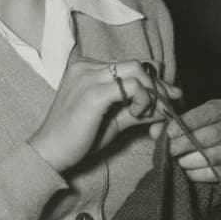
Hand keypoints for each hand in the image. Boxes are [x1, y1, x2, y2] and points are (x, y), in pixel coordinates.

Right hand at [28, 58, 180, 173]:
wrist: (50, 153)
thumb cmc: (78, 138)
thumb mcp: (114, 119)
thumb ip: (137, 110)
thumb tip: (167, 107)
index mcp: (87, 68)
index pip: (129, 67)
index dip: (152, 82)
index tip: (170, 97)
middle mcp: (87, 66)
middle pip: (136, 66)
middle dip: (157, 86)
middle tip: (168, 106)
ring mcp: (89, 77)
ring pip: (136, 72)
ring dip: (150, 93)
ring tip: (145, 114)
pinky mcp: (94, 93)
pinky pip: (131, 86)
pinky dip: (142, 100)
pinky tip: (137, 115)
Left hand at [149, 97, 220, 183]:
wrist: (212, 148)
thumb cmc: (196, 130)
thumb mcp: (186, 120)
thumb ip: (170, 123)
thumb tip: (155, 131)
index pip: (208, 113)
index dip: (188, 122)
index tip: (169, 132)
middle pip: (212, 135)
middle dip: (186, 143)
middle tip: (168, 149)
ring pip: (214, 156)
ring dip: (190, 160)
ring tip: (174, 161)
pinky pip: (216, 173)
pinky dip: (197, 174)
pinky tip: (183, 172)